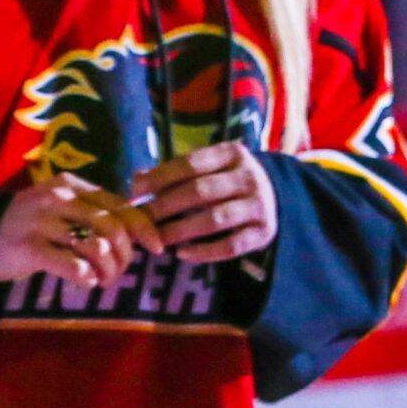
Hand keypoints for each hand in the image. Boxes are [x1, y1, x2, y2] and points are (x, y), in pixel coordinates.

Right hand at [0, 174, 165, 290]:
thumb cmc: (28, 225)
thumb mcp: (61, 209)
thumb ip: (92, 214)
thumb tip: (137, 233)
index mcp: (72, 185)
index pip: (120, 205)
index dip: (144, 228)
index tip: (157, 248)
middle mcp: (59, 198)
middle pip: (113, 227)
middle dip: (126, 255)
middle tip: (120, 272)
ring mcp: (42, 221)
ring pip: (96, 246)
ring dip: (108, 269)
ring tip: (103, 280)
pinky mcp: (29, 248)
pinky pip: (72, 265)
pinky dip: (87, 277)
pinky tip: (85, 282)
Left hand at [132, 141, 278, 263]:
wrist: (270, 198)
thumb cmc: (225, 181)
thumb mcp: (206, 168)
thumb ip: (174, 173)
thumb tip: (137, 181)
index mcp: (232, 154)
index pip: (191, 163)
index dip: (161, 177)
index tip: (136, 191)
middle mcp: (249, 177)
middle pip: (202, 191)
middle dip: (167, 206)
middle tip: (143, 219)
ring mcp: (259, 205)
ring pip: (216, 219)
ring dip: (182, 230)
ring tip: (159, 238)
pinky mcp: (263, 232)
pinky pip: (231, 246)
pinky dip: (204, 252)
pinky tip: (182, 253)